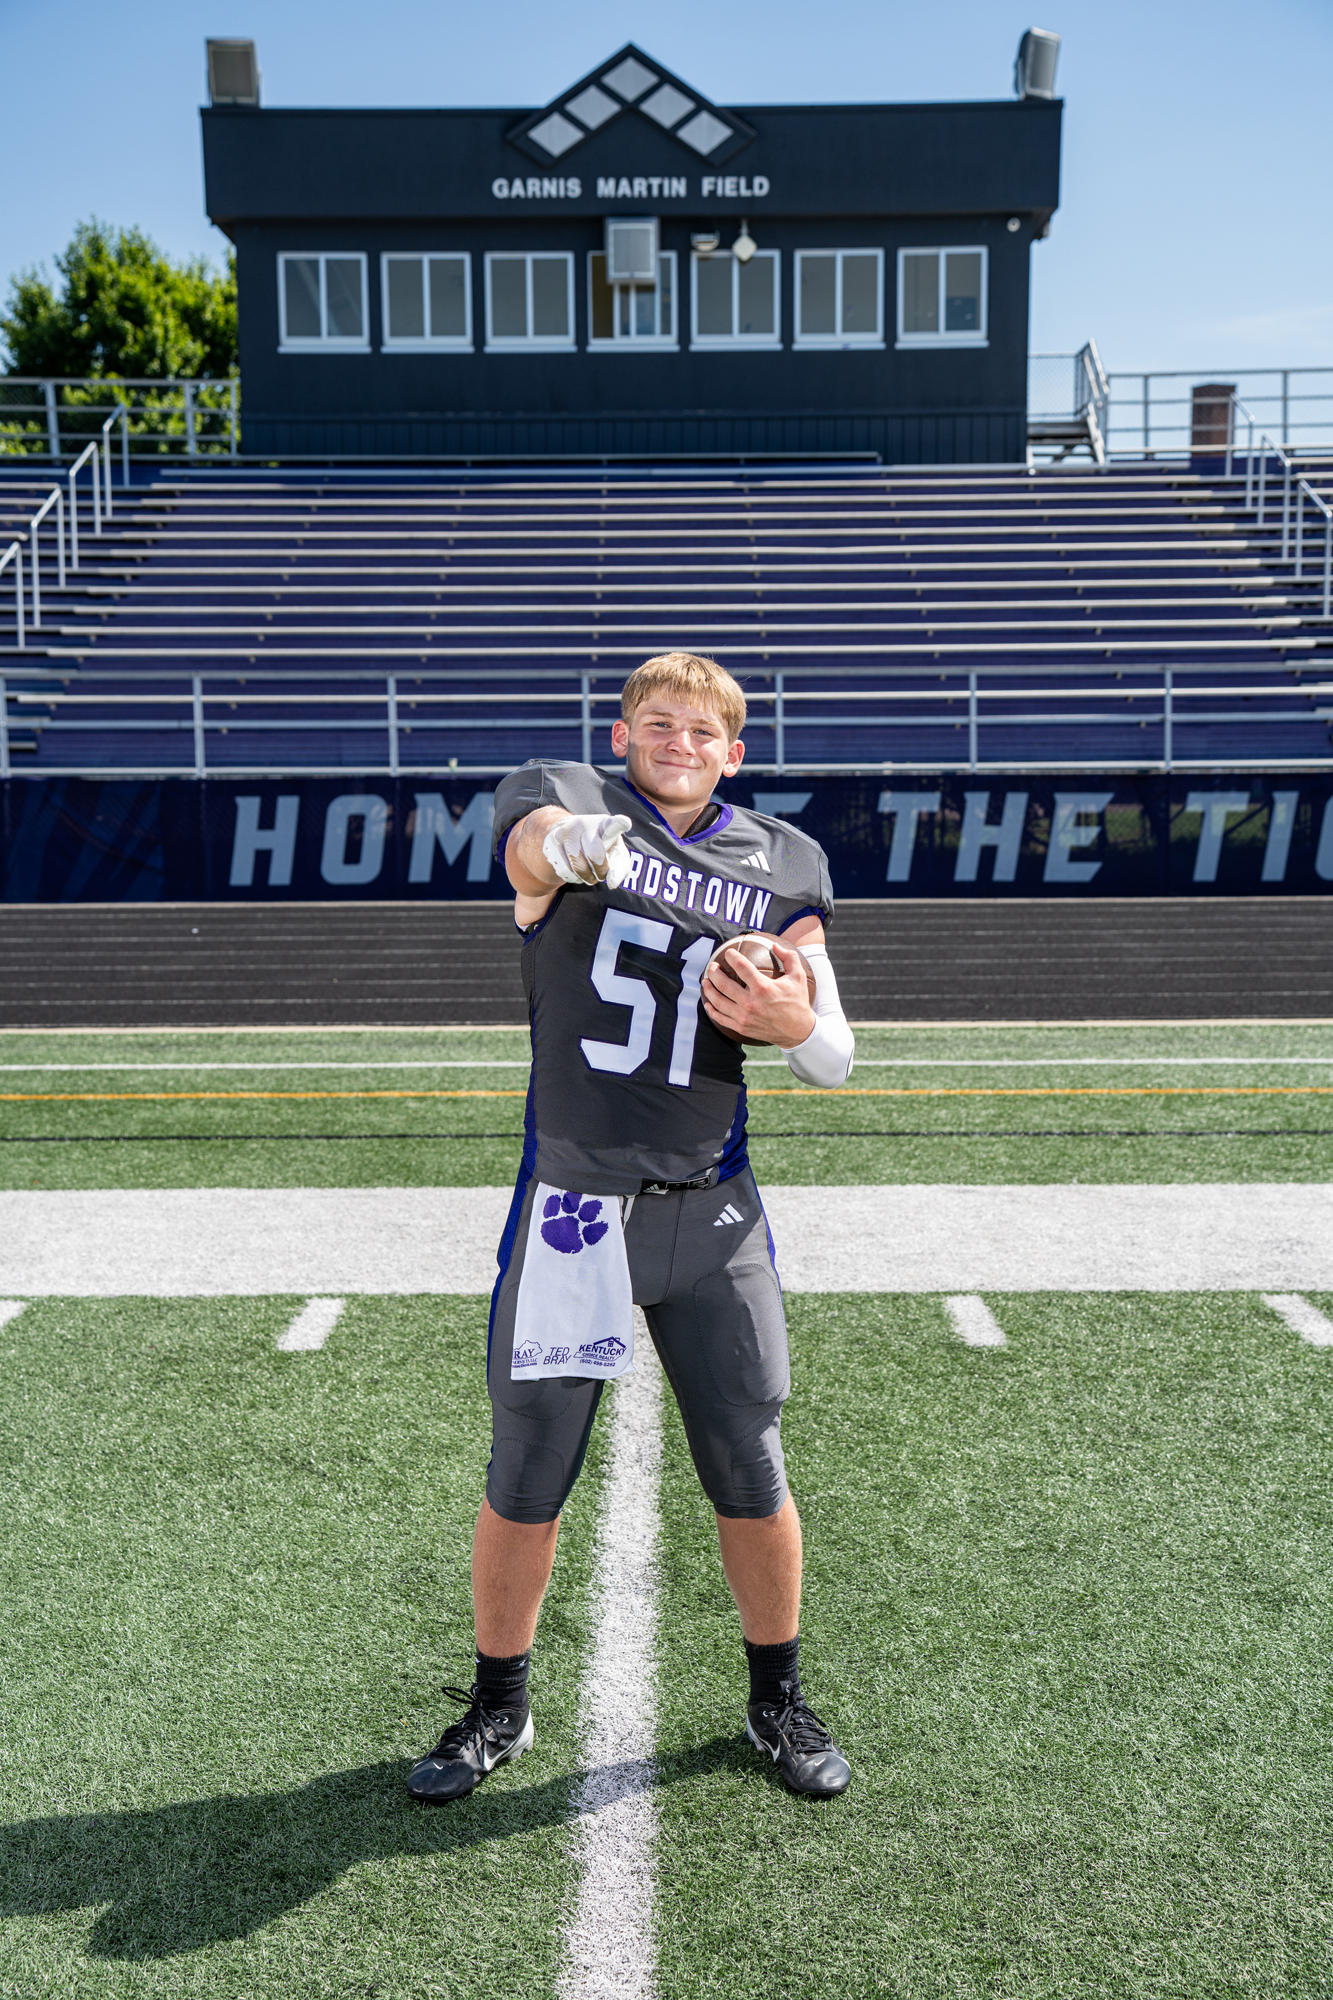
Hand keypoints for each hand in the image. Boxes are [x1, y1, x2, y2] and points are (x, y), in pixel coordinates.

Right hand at [541, 813, 632, 888]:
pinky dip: (572, 877)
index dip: (620, 824)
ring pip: (577, 865)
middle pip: (594, 855)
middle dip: (600, 872)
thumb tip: (612, 883)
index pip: (614, 824)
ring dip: (586, 877)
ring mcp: (567, 830)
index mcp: (606, 824)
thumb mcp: (616, 856)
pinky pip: (564, 869)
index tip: (625, 823)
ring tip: (589, 874)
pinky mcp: (553, 839)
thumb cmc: (601, 848)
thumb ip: (620, 871)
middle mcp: (585, 823)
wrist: (572, 835)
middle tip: (601, 875)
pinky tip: (576, 870)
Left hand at [701, 940, 815, 1047]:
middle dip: (714, 972)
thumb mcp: (798, 977)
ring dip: (708, 989)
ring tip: (705, 981)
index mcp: (763, 988)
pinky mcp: (742, 1028)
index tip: (728, 953)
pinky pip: (721, 1018)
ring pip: (718, 1001)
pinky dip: (711, 1009)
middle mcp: (751, 1003)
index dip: (732, 957)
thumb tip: (774, 944)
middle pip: (723, 984)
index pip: (741, 967)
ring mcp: (744, 1017)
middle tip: (712, 966)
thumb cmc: (798, 1002)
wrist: (798, 1032)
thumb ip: (788, 957)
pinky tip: (708, 1003)